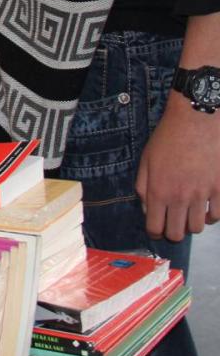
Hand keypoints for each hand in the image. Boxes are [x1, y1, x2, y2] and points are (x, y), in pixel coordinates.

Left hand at [136, 93, 219, 240]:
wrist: (197, 121)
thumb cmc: (168, 138)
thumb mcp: (146, 160)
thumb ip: (143, 187)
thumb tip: (147, 209)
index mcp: (159, 191)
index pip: (155, 227)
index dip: (154, 232)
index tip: (157, 228)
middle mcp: (180, 197)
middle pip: (177, 234)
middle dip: (172, 232)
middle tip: (172, 223)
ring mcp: (203, 195)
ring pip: (198, 228)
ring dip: (191, 223)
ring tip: (188, 212)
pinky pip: (217, 216)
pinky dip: (211, 215)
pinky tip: (205, 206)